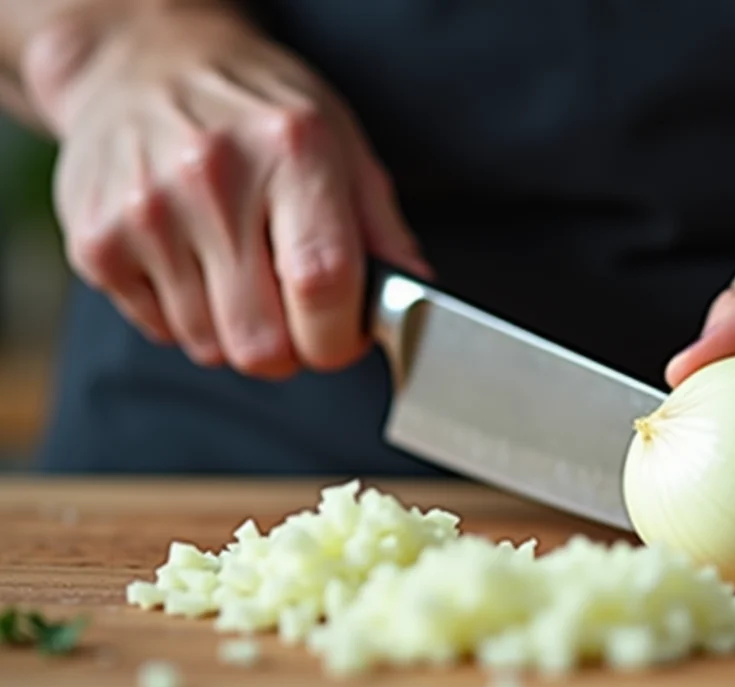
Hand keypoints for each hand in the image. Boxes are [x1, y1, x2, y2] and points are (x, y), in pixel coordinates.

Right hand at [22, 5, 427, 377]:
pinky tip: (194, 262)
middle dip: (292, 351)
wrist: (144, 64)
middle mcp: (212, 177)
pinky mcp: (97, 241)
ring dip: (238, 332)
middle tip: (295, 317)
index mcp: (292, 150)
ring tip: (240, 272)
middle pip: (263, 341)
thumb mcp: (343, 144)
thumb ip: (384, 230)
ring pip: (211, 347)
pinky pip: (162, 332)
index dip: (340, 338)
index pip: (323, 284)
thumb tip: (414, 298)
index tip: (343, 337)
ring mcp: (146, 211)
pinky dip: (186, 318)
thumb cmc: (259, 111)